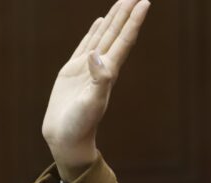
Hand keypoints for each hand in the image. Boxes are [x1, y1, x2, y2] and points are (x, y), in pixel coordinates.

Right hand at [42, 0, 150, 181]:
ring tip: (122, 2)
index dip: (134, 22)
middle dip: (126, 14)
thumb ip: (98, 80)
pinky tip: (99, 23)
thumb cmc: (79, 126)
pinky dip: (94, 32)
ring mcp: (87, 68)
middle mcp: (101, 67)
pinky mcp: (72, 72)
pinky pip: (86, 45)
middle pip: (117, 34)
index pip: (124, 41)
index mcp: (108, 73)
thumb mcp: (91, 104)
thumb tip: (97, 55)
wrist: (67, 140)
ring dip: (113, 20)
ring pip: (103, 37)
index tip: (143, 3)